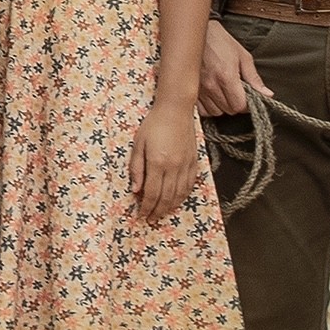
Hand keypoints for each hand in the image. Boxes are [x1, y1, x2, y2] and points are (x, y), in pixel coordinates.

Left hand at [131, 98, 204, 224]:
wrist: (176, 110)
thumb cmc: (153, 124)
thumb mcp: (138, 144)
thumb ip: (136, 168)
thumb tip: (135, 190)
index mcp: (157, 162)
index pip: (152, 193)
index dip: (146, 207)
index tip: (141, 215)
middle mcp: (173, 167)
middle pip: (166, 197)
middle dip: (157, 211)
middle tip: (150, 219)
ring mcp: (185, 165)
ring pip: (179, 194)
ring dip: (170, 207)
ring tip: (161, 214)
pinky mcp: (194, 162)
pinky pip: (189, 185)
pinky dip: (182, 197)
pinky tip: (176, 201)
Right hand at [196, 23, 255, 119]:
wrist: (196, 31)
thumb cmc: (220, 40)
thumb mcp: (242, 56)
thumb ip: (254, 78)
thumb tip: (267, 94)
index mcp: (226, 76)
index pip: (240, 106)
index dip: (247, 104)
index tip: (248, 97)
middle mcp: (211, 84)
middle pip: (229, 110)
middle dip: (236, 104)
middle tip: (236, 91)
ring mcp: (199, 88)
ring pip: (215, 112)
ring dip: (222, 106)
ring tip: (224, 92)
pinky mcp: (191, 89)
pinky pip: (202, 110)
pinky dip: (209, 107)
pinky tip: (213, 96)